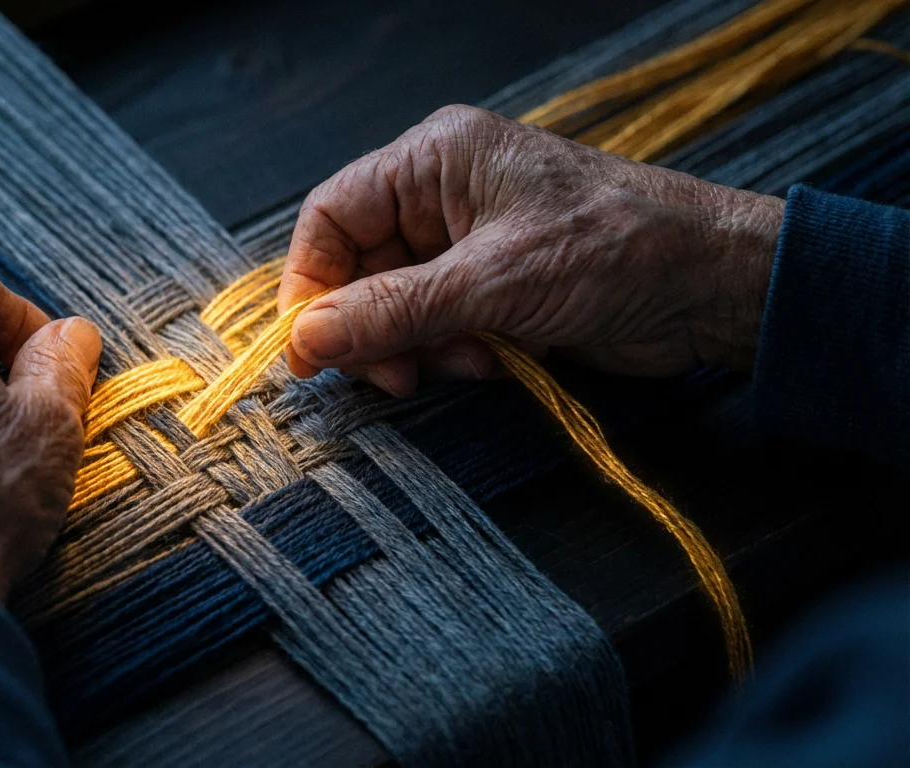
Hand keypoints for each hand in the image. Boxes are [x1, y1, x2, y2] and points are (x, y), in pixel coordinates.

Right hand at [279, 105, 784, 395]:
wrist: (711, 286)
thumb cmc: (615, 250)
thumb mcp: (492, 282)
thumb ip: (391, 310)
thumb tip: (304, 341)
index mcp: (434, 159)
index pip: (332, 215)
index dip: (312, 282)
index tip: (310, 347)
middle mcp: (442, 195)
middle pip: (357, 266)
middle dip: (371, 325)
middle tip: (394, 372)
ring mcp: (467, 242)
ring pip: (392, 304)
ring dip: (415, 345)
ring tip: (466, 359)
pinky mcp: (491, 287)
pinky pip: (433, 325)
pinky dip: (448, 352)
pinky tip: (492, 359)